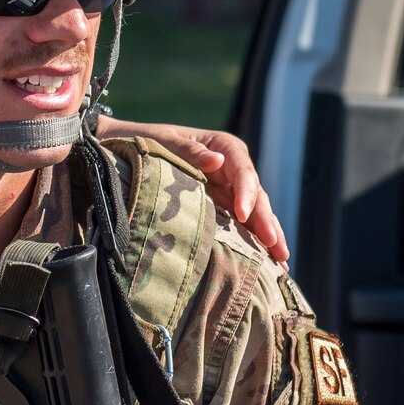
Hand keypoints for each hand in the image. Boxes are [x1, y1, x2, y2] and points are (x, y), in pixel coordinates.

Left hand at [96, 119, 289, 265]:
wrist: (120, 148)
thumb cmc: (142, 142)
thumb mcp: (162, 142)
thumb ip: (189, 152)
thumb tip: (216, 161)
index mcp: (220, 146)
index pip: (241, 168)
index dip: (245, 190)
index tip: (242, 212)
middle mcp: (230, 168)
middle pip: (254, 194)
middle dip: (266, 220)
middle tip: (275, 247)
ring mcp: (227, 189)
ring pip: (254, 212)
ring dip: (269, 235)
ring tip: (283, 262)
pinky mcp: (220, 206)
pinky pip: (241, 223)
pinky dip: (254, 241)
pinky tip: (269, 262)